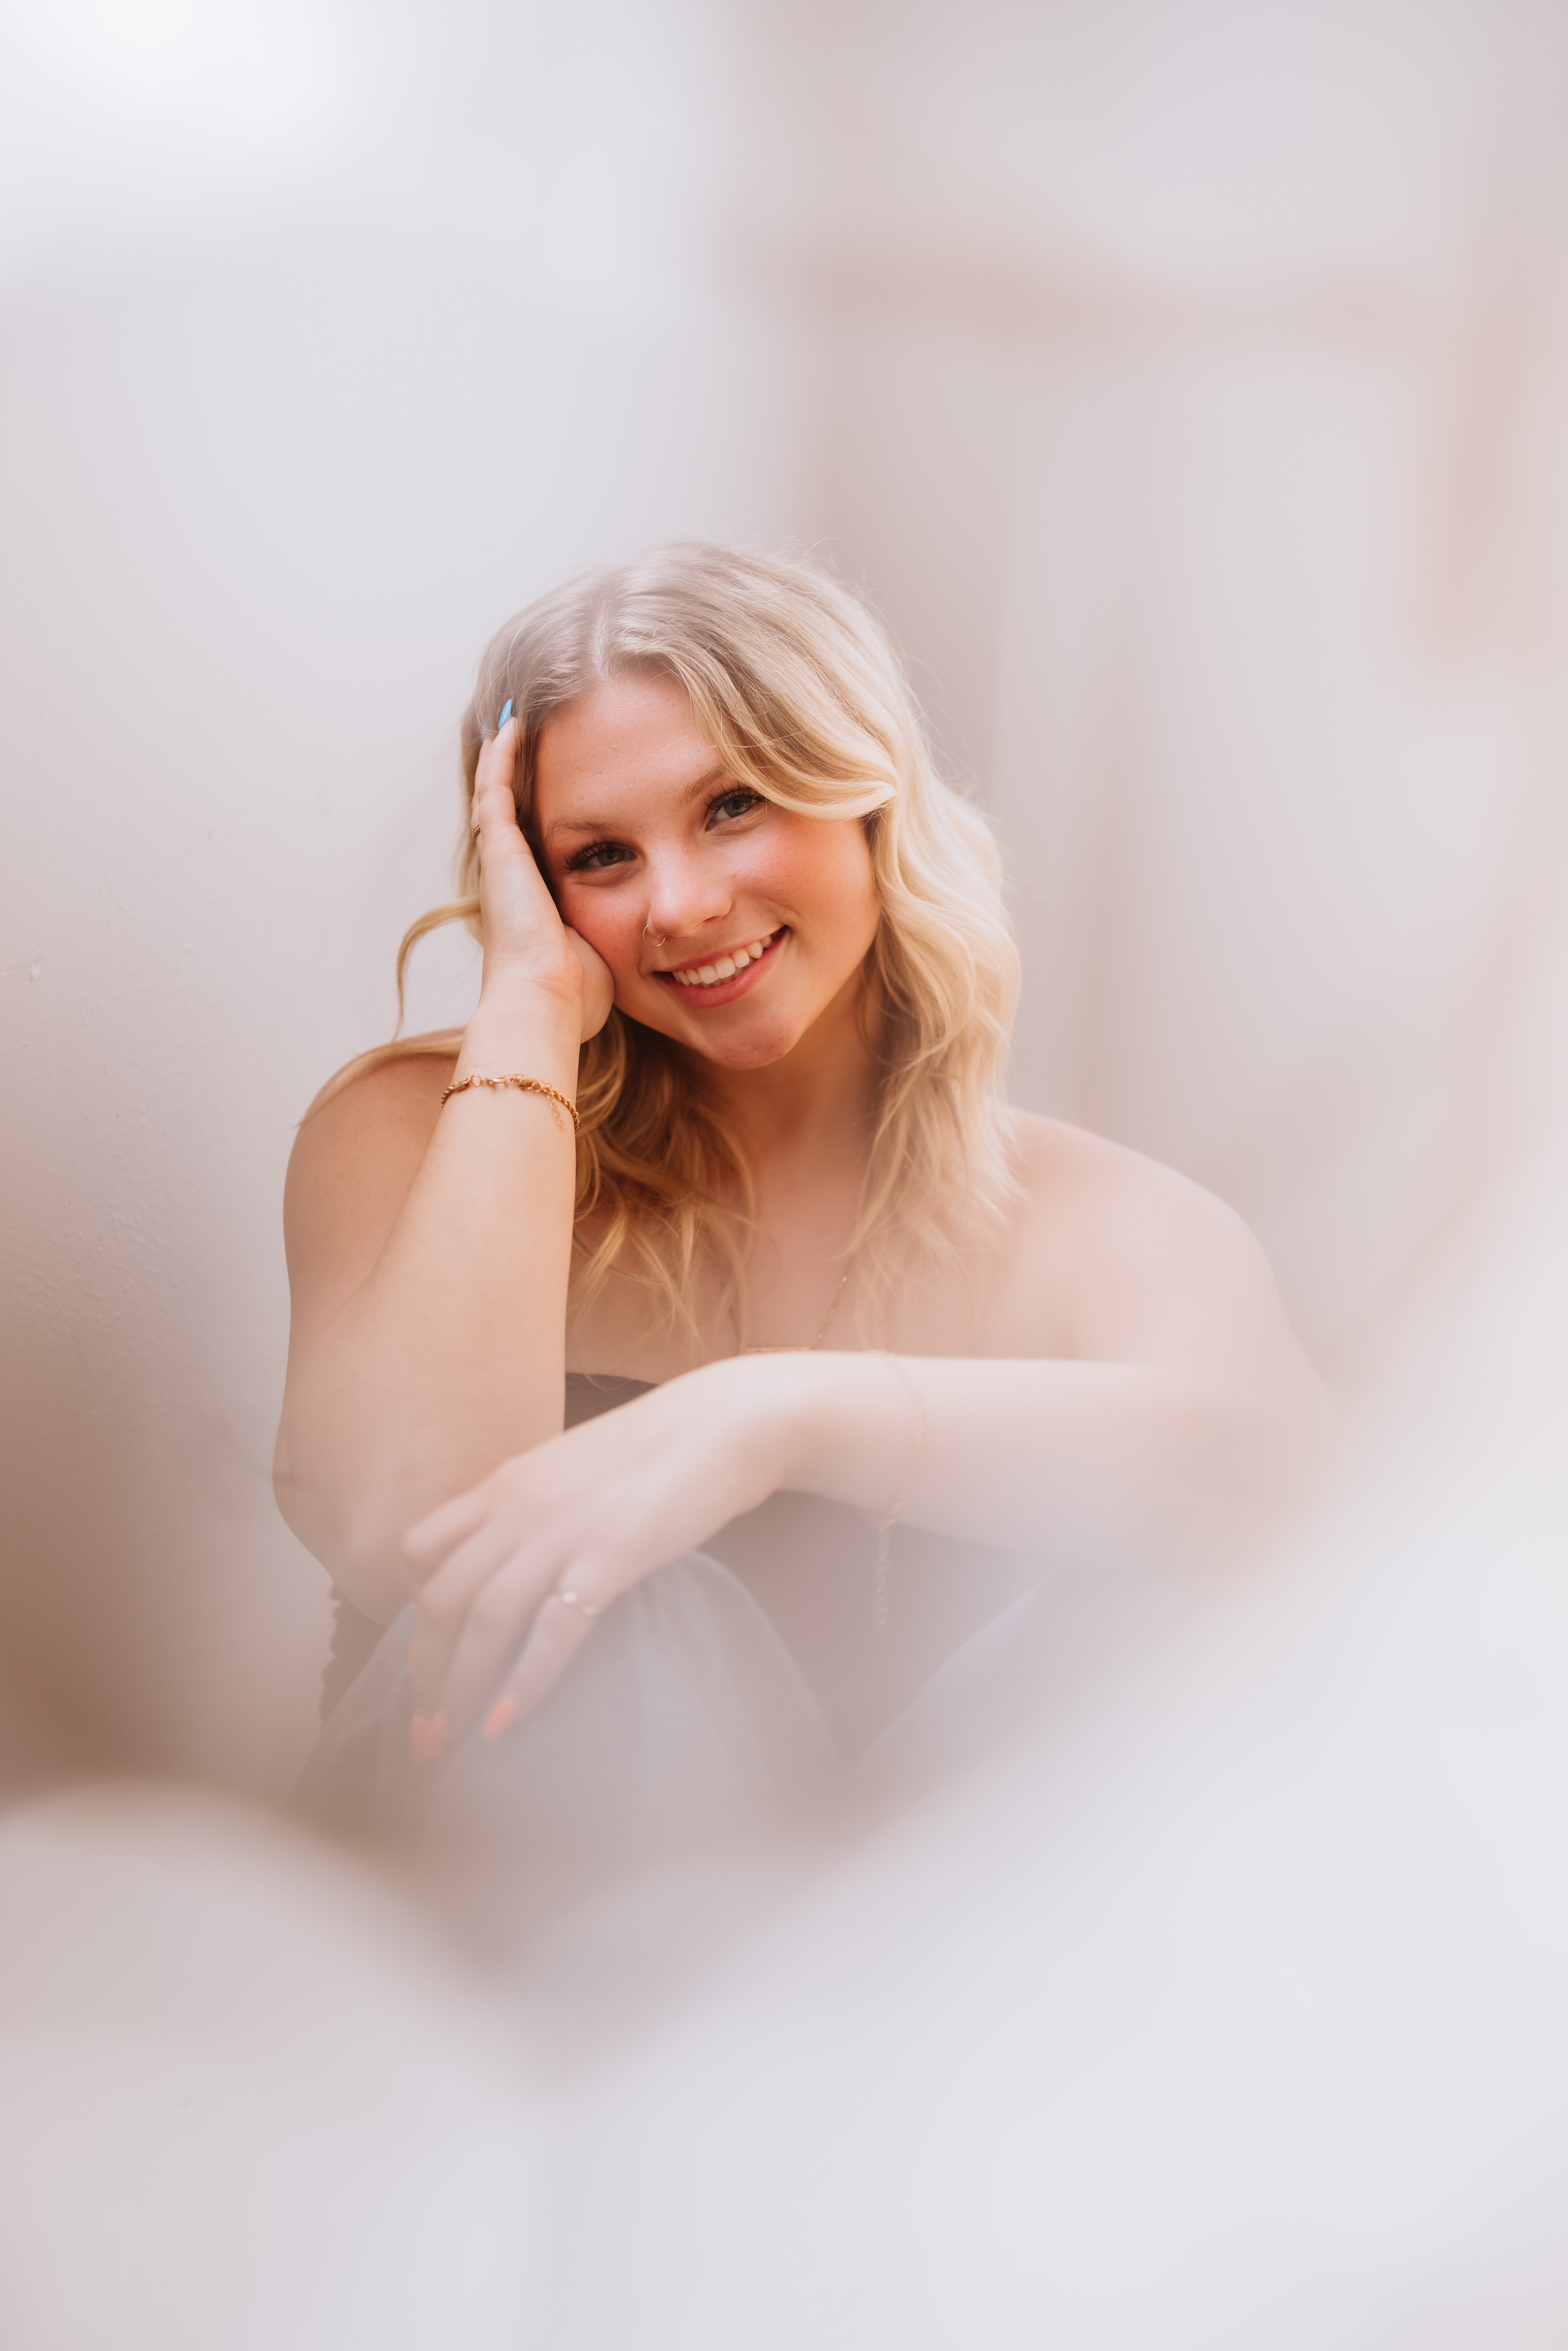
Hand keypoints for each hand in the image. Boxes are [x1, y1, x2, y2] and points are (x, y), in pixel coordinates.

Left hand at [400, 1358, 807, 1757]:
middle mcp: (519, 1507)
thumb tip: (516, 1558)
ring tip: (451, 1740)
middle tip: (421, 1731)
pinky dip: (525, 1683)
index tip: (423, 1660)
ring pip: (484, 1619)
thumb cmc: (657, 1447)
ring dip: (460, 1688)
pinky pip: (552, 1631)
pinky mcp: (610, 1557)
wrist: (726, 1422)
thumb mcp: (572, 1467)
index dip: (413, 1609)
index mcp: (506, 1483)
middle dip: (425, 1673)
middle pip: (443, 1598)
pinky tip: (509, 1722)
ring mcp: (563, 1531)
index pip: (423, 1549)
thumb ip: (535, 1506)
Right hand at [472, 715, 612, 1040]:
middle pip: (511, 813)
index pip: (536, 845)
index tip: (564, 785)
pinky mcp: (497, 851)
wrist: (545, 1003)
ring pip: (496, 793)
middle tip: (531, 736)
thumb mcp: (603, 954)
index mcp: (532, 901)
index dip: (547, 814)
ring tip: (519, 718)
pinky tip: (513, 725)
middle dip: (522, 775)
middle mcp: (510, 878)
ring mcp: (499, 862)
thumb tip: (653, 937)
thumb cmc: (577, 995)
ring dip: (506, 756)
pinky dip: (501, 756)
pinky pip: (494, 789)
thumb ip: (618, 937)